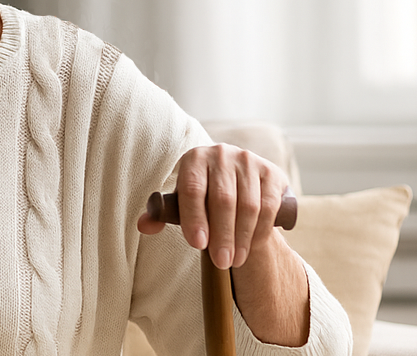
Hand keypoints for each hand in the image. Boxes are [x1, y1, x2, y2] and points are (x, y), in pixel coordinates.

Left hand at [136, 144, 290, 269]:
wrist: (235, 181)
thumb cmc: (201, 194)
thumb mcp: (180, 201)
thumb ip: (161, 214)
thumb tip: (144, 226)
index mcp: (194, 158)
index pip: (192, 188)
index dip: (194, 218)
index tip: (197, 245)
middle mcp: (221, 154)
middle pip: (223, 199)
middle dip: (221, 235)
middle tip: (220, 262)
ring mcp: (249, 161)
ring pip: (248, 205)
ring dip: (242, 237)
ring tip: (235, 260)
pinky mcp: (272, 172)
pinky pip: (269, 205)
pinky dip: (261, 228)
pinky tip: (253, 245)